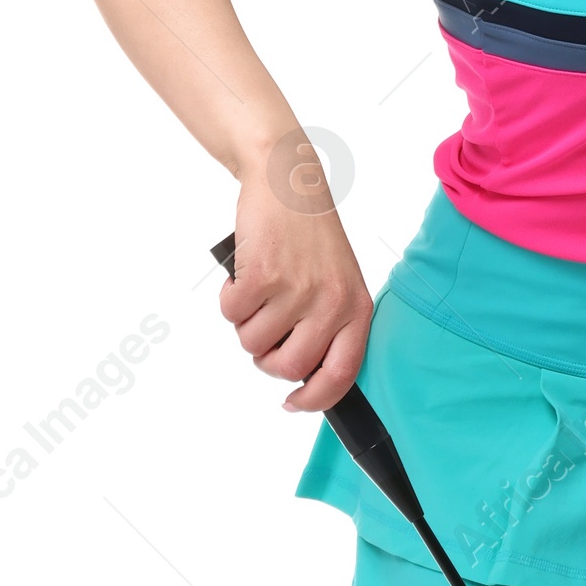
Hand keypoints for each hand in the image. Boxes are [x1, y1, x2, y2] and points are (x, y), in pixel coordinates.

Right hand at [219, 189, 372, 411]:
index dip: (314, 399)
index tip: (293, 402)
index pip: (340, 376)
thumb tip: (301, 377)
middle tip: (264, 330)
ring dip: (245, 324)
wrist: (288, 182)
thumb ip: (327, 327)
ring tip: (257, 292)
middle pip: (287, 368)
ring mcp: (297, 290)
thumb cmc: (309, 237)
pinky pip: (231, 314)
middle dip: (266, 358)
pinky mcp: (263, 275)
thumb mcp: (337, 282)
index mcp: (356, 310)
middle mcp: (331, 304)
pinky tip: (243, 276)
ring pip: (253, 344)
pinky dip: (229, 298)